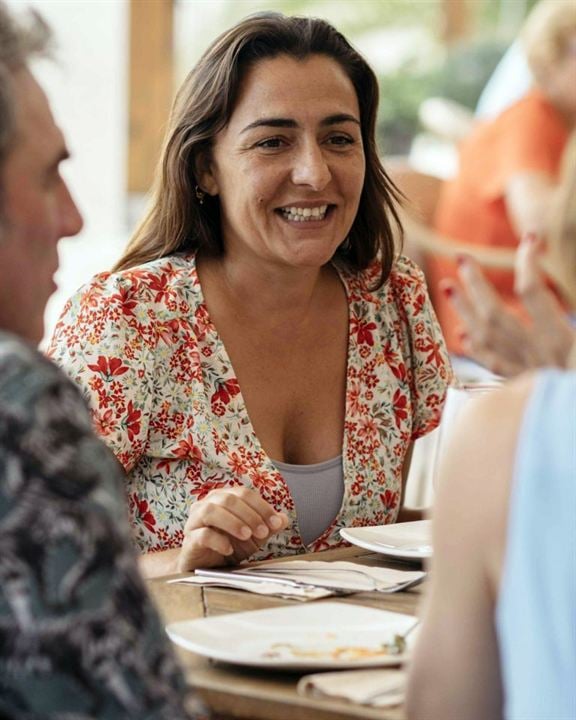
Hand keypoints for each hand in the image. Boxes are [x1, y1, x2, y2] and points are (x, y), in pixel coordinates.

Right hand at [177, 486, 288, 571]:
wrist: (206, 567)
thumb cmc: (228, 545)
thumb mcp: (253, 537)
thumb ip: (267, 526)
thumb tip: (284, 519)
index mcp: (223, 498)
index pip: (244, 493)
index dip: (262, 506)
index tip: (276, 523)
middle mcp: (206, 504)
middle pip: (228, 499)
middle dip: (249, 515)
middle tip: (263, 532)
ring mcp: (195, 521)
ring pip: (211, 511)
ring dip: (233, 522)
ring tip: (247, 536)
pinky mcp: (189, 540)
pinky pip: (202, 534)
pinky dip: (218, 540)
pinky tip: (229, 549)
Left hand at [441, 234, 574, 376]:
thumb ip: (571, 314)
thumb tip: (540, 289)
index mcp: (561, 340)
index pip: (532, 291)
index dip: (528, 260)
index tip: (530, 238)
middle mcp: (536, 355)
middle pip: (495, 313)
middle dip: (476, 283)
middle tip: (461, 257)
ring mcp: (525, 374)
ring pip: (485, 339)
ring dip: (464, 310)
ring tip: (447, 286)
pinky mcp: (522, 388)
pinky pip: (491, 366)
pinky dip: (475, 347)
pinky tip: (464, 334)